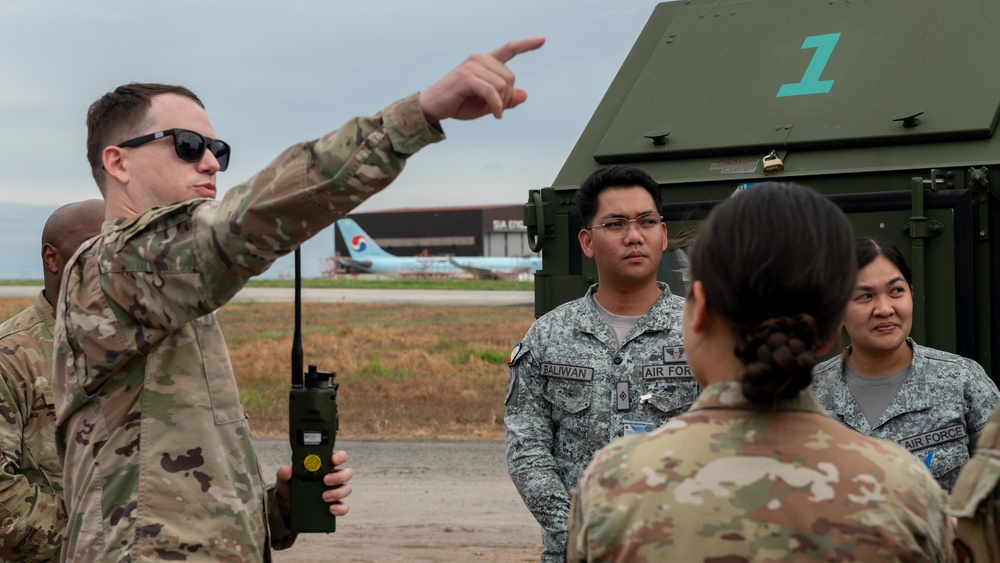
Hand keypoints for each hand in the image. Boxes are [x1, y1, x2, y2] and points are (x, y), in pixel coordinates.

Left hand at [275, 450, 353, 517]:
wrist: (287, 506)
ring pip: (347, 488)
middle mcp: (333, 477)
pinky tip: (331, 509)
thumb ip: (284, 473)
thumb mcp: (284, 479)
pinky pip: (344, 506)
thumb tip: (287, 470)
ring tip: (324, 497)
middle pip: (347, 472)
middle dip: (339, 476)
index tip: (333, 460)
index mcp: (324, 466)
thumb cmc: (290, 487)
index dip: (339, 456)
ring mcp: (335, 491)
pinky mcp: (334, 505)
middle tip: (326, 481)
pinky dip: (340, 508)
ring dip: (338, 492)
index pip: (338, 457)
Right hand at [419, 37, 544, 121]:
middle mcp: (479, 59)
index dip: (527, 44)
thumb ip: (506, 99)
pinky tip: (495, 115)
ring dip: (500, 103)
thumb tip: (525, 94)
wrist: (433, 107)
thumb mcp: (487, 104)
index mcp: (485, 62)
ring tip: (489, 110)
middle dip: (507, 97)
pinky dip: (496, 106)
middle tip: (495, 109)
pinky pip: (492, 92)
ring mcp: (472, 66)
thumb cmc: (459, 103)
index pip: (509, 49)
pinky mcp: (467, 77)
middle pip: (510, 77)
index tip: (543, 40)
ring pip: (503, 86)